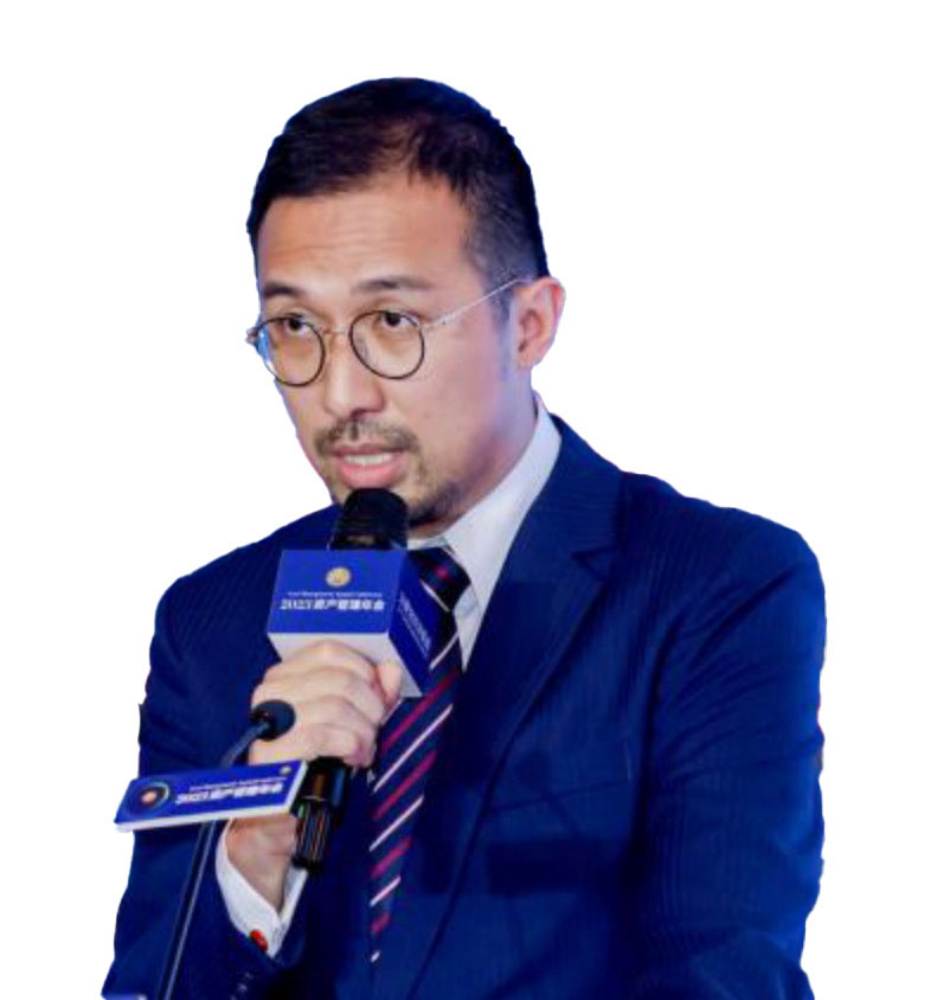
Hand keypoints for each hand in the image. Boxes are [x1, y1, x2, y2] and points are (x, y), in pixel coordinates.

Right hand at [226, 641, 402, 908]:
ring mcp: (266, 724)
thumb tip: (391, 669)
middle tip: (373, 731)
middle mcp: (269, 693)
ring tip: (364, 750)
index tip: (377, 698)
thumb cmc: (318, 763)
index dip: (364, 671)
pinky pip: (320, 735)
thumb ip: (374, 692)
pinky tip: (353, 759)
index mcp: (285, 675)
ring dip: (362, 731)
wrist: (282, 819)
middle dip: (369, 707)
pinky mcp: (268, 755)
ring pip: (334, 705)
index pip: (329, 650)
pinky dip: (348, 746)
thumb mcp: (353, 721)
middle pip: (338, 678)